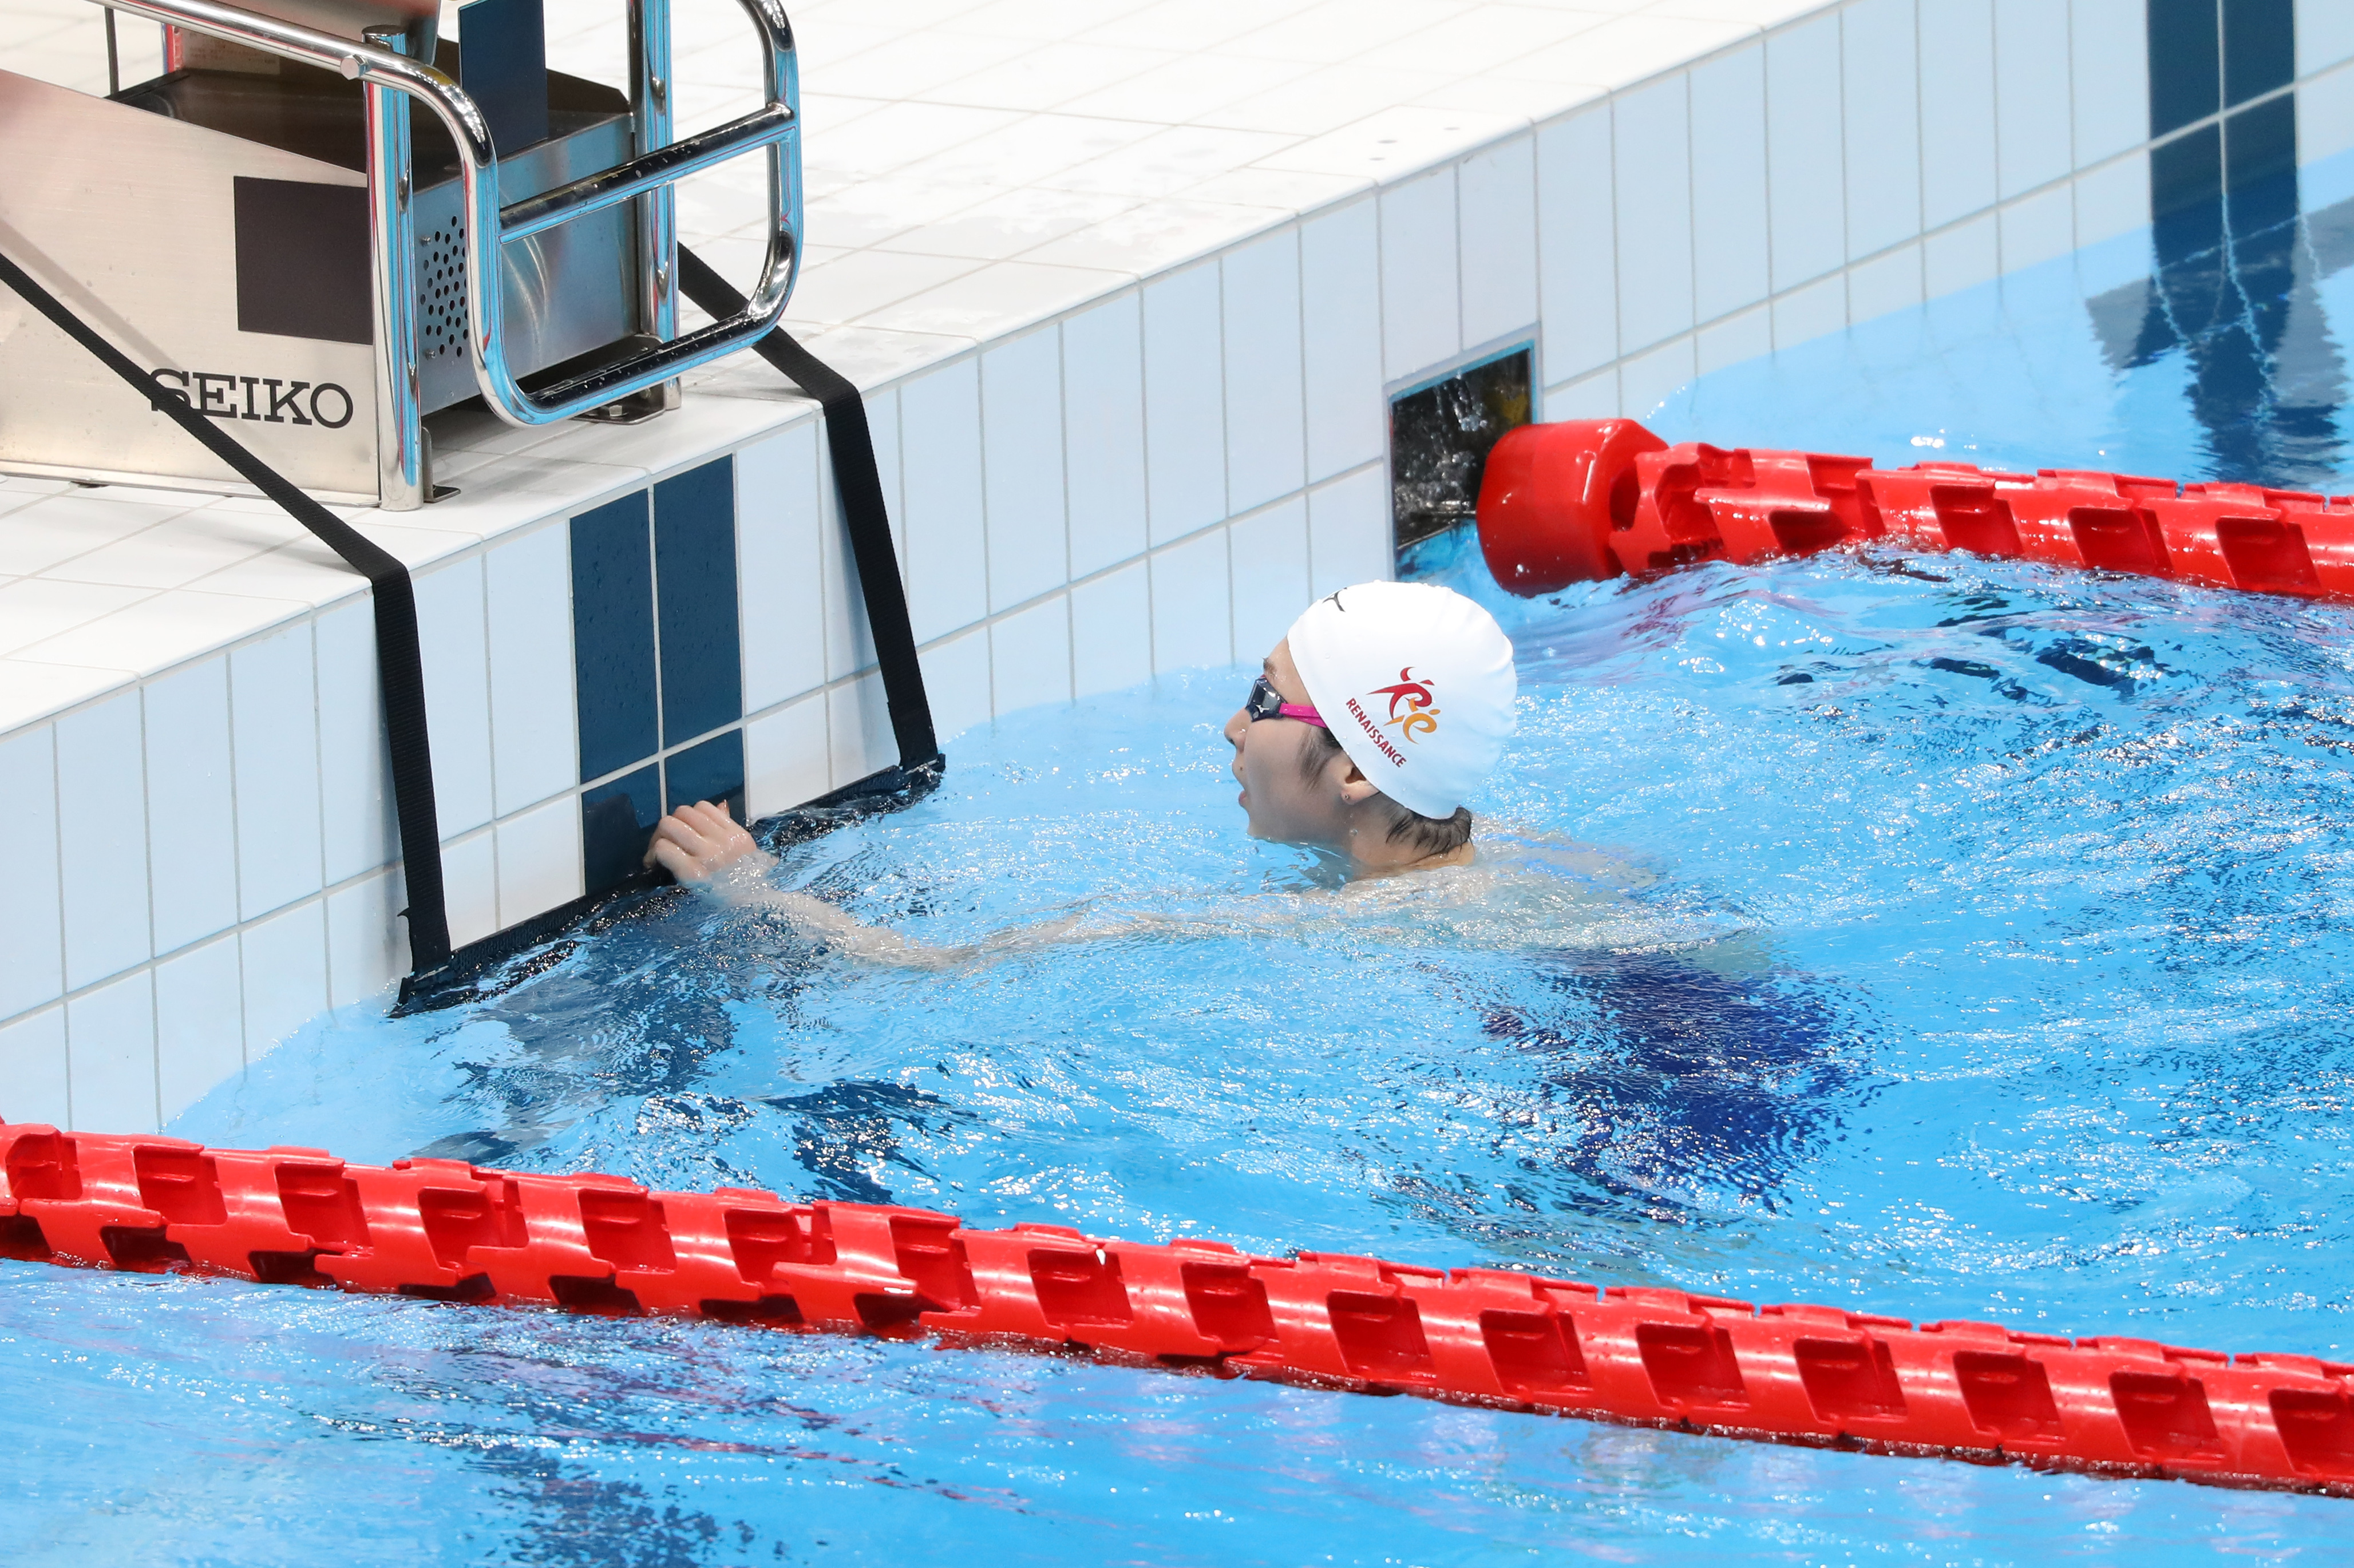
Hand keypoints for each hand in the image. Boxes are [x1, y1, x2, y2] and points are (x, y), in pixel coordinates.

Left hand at [644, 799, 769, 883]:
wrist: (750, 912)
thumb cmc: (744, 886)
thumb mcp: (744, 854)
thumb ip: (730, 829)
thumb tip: (721, 805)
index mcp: (736, 835)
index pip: (703, 807)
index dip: (687, 817)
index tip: (683, 832)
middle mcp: (722, 842)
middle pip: (682, 812)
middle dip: (670, 825)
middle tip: (666, 841)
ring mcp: (707, 856)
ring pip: (669, 825)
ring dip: (658, 837)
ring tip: (657, 853)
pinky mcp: (692, 873)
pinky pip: (663, 848)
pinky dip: (654, 854)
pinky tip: (654, 864)